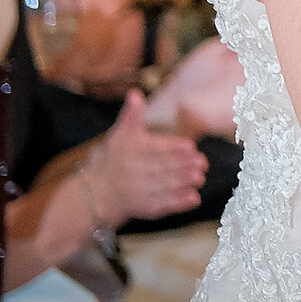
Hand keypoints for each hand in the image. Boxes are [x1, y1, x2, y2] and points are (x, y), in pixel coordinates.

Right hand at [87, 91, 208, 224]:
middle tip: (203, 164)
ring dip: (184, 184)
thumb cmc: (114, 160)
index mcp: (134, 152)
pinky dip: (179, 204)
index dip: (174, 149)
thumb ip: (132, 116)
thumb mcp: (121, 134)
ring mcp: (141, 192)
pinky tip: (194, 199)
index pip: (156, 150)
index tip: (190, 148)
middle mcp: (137, 172)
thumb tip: (134, 93)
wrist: (97, 192)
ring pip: (166, 187)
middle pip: (164, 169)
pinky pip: (164, 206)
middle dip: (184, 167)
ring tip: (200, 178)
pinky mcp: (146, 209)